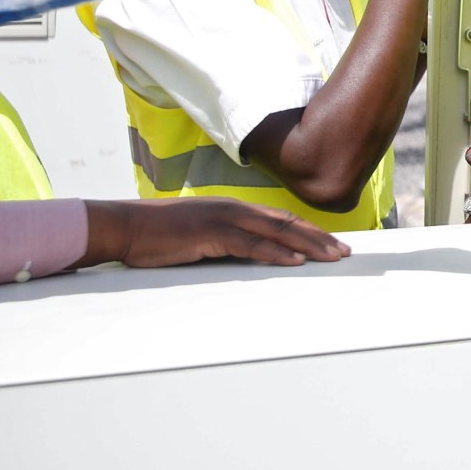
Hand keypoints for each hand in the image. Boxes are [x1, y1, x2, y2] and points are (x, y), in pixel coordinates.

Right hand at [77, 198, 349, 269]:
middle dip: (319, 238)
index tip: (331, 244)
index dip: (309, 231)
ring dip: (307, 246)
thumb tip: (249, 257)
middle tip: (344, 252)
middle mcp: (234, 209)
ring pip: (276, 232)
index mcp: (233, 208)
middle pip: (287, 223)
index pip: (280, 219)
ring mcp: (224, 219)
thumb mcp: (200, 235)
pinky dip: (276, 253)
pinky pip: (250, 244)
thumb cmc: (159, 235)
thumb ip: (225, 241)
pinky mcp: (211, 233)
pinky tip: (294, 261)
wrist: (125, 227)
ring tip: (331, 258)